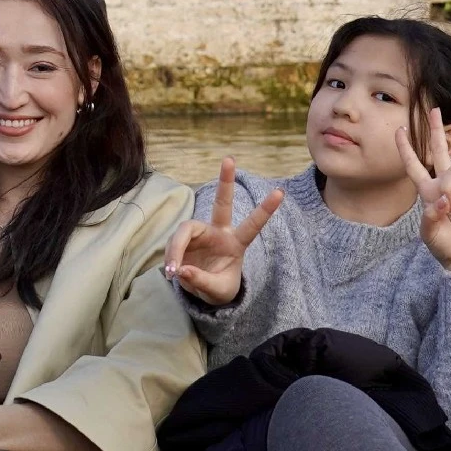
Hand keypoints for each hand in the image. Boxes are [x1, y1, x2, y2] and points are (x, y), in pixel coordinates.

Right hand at [163, 158, 282, 306]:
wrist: (203, 290)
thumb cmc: (219, 287)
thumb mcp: (217, 291)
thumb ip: (201, 280)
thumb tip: (180, 269)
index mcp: (236, 244)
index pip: (253, 225)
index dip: (265, 210)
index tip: (280, 193)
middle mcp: (219, 232)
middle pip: (222, 204)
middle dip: (225, 181)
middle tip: (229, 159)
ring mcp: (200, 233)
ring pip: (184, 231)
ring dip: (175, 250)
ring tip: (172, 272)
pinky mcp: (184, 238)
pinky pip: (173, 243)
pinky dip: (170, 257)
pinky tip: (171, 271)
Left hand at [398, 108, 450, 273]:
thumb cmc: (443, 244)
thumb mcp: (429, 232)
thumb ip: (431, 215)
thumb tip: (442, 198)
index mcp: (426, 191)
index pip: (414, 166)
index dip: (406, 149)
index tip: (399, 130)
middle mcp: (442, 185)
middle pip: (439, 152)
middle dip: (436, 130)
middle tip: (434, 110)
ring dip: (449, 190)